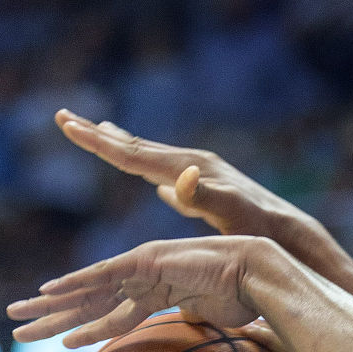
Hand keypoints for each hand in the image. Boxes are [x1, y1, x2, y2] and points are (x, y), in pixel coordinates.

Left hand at [7, 235, 259, 347]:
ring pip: (85, 292)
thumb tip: (191, 330)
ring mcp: (139, 269)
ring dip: (49, 307)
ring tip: (17, 317)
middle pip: (86, 303)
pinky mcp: (145, 262)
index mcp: (151, 294)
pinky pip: (103, 277)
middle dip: (50, 316)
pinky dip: (75, 284)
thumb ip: (192, 322)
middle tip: (16, 327)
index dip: (79, 325)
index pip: (106, 315)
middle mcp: (138, 279)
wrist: (258, 274)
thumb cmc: (243, 297)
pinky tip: (48, 292)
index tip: (54, 337)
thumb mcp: (209, 319)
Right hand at [55, 112, 291, 237]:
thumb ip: (202, 195)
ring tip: (100, 133)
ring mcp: (200, 175)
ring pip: (151, 158)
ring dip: (122, 146)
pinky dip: (151, 170)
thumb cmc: (258, 231)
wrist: (287, 233)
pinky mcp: (208, 190)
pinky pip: (169, 175)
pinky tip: (150, 180)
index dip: (98, 143)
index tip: (67, 125)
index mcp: (188, 170)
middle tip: (64, 117)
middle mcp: (191, 165)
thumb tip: (172, 181)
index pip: (133, 154)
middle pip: (136, 147)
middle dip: (99, 135)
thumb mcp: (230, 213)